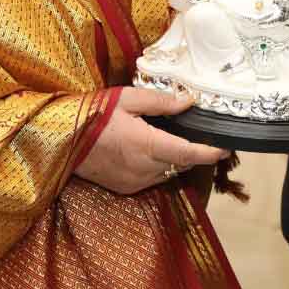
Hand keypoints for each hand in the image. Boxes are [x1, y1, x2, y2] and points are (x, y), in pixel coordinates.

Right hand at [73, 87, 229, 194]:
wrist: (62, 139)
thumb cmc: (94, 114)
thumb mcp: (127, 99)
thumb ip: (161, 102)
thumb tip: (189, 101)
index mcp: (147, 145)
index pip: (189, 153)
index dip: (211, 152)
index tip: (226, 147)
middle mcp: (144, 169)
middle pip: (181, 163)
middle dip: (192, 152)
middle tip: (197, 135)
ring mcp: (134, 182)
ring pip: (167, 173)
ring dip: (173, 159)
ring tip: (167, 139)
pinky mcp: (125, 188)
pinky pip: (151, 179)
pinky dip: (156, 167)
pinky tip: (146, 150)